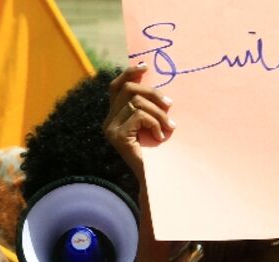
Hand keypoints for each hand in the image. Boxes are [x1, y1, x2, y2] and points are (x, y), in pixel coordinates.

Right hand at [103, 64, 175, 181]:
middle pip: (128, 90)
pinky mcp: (117, 137)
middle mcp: (107, 122)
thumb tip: (148, 75)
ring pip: (136, 103)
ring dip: (159, 113)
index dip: (128, 73)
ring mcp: (110, 129)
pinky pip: (139, 116)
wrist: (155, 178)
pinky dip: (155, 123)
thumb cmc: (158, 150)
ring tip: (170, 126)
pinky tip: (160, 136)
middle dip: (153, 93)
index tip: (145, 66)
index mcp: (113, 116)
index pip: (116, 87)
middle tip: (170, 104)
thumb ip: (147, 104)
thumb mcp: (151, 121)